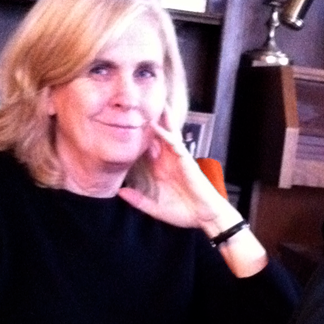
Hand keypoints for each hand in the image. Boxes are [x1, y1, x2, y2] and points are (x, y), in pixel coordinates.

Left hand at [119, 109, 267, 277]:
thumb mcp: (154, 208)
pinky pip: (176, 145)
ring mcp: (178, 160)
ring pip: (168, 135)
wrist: (204, 218)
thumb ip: (138, 200)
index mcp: (160, 169)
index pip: (146, 150)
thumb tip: (119, 192)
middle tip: (136, 106)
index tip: (120, 126)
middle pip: (158, 137)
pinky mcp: (187, 162)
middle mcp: (168, 161)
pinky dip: (167, 136)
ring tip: (151, 106)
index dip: (135, 139)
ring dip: (160, 121)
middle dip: (150, 122)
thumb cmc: (183, 212)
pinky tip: (158, 128)